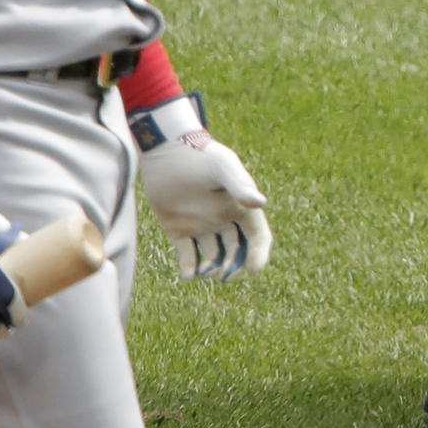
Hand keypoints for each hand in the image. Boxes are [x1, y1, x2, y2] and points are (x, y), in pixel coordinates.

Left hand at [133, 98, 271, 280]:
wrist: (166, 150)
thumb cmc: (200, 156)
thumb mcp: (223, 168)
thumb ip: (240, 185)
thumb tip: (261, 202)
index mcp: (241, 206)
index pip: (257, 235)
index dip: (258, 253)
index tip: (253, 270)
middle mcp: (224, 219)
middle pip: (236, 251)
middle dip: (233, 267)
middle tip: (225, 277)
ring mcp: (202, 226)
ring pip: (212, 257)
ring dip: (211, 269)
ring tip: (205, 272)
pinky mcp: (179, 229)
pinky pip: (187, 256)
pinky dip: (189, 269)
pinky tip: (188, 274)